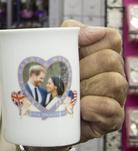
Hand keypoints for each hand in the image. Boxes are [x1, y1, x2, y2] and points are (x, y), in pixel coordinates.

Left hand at [26, 20, 127, 150]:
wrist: (36, 117)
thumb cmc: (44, 81)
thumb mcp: (49, 52)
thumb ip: (65, 34)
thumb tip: (87, 31)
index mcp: (101, 53)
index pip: (110, 37)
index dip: (90, 41)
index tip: (72, 51)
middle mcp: (113, 73)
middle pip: (110, 59)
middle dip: (82, 67)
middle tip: (63, 78)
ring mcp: (115, 97)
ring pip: (114, 82)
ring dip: (86, 88)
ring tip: (68, 95)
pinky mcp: (111, 119)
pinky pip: (111, 109)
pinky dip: (93, 107)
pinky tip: (80, 109)